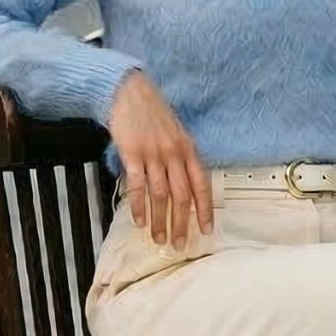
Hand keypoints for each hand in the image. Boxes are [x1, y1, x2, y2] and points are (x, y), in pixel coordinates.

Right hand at [107, 71, 213, 247]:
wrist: (130, 92)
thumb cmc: (152, 113)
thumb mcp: (176, 133)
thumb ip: (180, 158)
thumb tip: (183, 186)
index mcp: (188, 150)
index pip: (201, 185)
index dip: (205, 209)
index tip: (206, 230)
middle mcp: (174, 154)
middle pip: (182, 196)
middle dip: (181, 223)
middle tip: (179, 244)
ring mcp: (153, 155)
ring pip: (161, 195)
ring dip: (160, 220)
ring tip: (159, 239)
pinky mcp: (133, 154)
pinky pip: (137, 186)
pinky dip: (139, 206)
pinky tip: (140, 221)